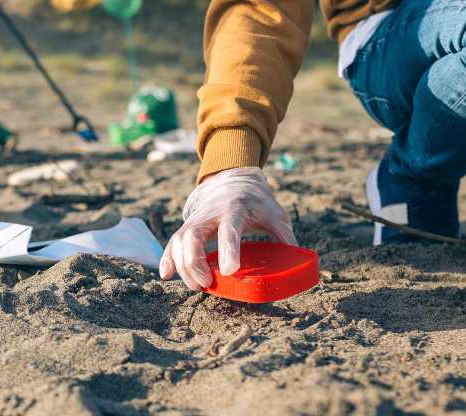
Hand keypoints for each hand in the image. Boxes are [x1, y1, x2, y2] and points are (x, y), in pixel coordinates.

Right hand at [159, 167, 296, 289]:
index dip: (229, 250)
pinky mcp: (187, 226)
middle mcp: (211, 214)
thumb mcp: (275, 213)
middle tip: (206, 284)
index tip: (230, 271)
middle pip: (193, 235)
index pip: (230, 229)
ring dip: (183, 265)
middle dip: (195, 262)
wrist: (232, 180)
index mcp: (236, 209)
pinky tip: (167, 274)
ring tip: (197, 285)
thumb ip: (285, 236)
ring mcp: (196, 220)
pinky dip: (168, 258)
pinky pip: (172, 242)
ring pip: (179, 240)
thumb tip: (298, 262)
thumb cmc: (256, 202)